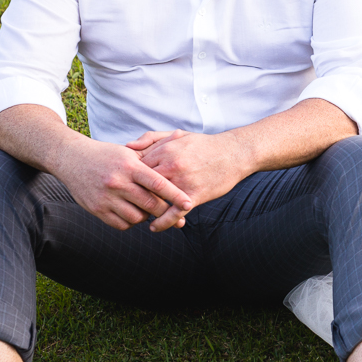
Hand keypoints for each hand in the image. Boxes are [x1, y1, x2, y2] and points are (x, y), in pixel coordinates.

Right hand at [50, 137, 194, 231]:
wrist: (72, 159)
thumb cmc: (108, 155)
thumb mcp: (130, 151)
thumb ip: (155, 154)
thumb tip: (181, 139)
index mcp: (129, 166)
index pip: (158, 183)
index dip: (175, 196)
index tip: (188, 204)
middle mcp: (117, 182)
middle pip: (150, 204)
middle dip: (164, 210)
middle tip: (174, 213)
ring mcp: (106, 197)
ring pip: (137, 217)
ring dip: (147, 216)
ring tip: (147, 208)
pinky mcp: (96, 209)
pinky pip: (122, 224)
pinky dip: (131, 221)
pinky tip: (133, 212)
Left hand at [127, 129, 250, 225]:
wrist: (235, 153)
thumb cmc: (205, 145)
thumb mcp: (177, 135)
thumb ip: (151, 138)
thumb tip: (128, 146)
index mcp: (164, 151)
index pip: (136, 167)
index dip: (129, 177)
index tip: (126, 184)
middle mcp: (171, 166)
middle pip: (142, 185)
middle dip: (133, 194)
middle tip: (126, 202)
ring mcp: (182, 182)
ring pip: (156, 200)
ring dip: (146, 210)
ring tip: (138, 216)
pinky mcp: (194, 195)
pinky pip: (174, 213)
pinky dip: (163, 222)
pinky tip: (154, 227)